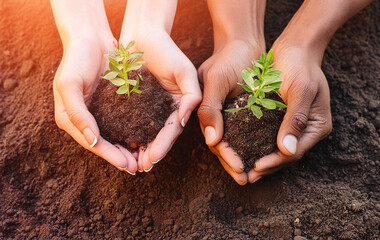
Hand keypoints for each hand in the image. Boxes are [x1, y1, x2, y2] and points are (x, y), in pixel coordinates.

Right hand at [53, 37, 138, 173]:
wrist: (90, 38)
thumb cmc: (75, 59)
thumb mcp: (69, 85)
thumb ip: (78, 114)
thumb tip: (92, 142)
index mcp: (70, 118)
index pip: (92, 143)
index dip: (109, 155)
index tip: (126, 166)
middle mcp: (85, 118)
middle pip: (104, 143)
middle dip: (121, 156)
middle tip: (139, 168)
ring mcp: (99, 111)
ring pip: (116, 135)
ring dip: (129, 147)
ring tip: (144, 158)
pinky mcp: (113, 103)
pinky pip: (124, 121)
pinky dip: (133, 130)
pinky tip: (146, 137)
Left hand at [119, 30, 201, 171]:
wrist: (143, 34)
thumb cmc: (167, 50)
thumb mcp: (185, 72)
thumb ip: (191, 96)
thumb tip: (183, 121)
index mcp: (178, 106)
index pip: (172, 130)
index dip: (163, 146)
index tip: (152, 159)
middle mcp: (164, 110)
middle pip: (157, 137)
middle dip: (149, 153)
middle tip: (139, 168)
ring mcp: (147, 108)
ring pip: (142, 133)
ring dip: (136, 149)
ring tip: (128, 163)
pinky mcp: (131, 103)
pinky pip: (127, 121)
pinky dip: (124, 134)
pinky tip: (116, 144)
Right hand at [198, 40, 264, 184]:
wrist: (244, 41)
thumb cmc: (228, 58)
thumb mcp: (215, 81)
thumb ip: (210, 109)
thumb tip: (212, 141)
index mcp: (206, 112)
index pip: (215, 141)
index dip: (227, 157)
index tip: (240, 170)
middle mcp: (217, 116)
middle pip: (223, 147)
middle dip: (234, 164)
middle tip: (246, 180)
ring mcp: (230, 114)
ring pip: (235, 142)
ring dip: (243, 158)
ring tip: (254, 174)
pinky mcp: (244, 110)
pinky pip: (247, 132)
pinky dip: (253, 144)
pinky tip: (262, 153)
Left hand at [247, 40, 331, 182]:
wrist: (295, 48)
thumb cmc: (300, 65)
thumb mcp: (301, 90)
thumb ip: (295, 120)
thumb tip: (287, 151)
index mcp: (318, 126)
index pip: (295, 152)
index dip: (275, 161)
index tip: (256, 167)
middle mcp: (308, 129)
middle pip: (286, 156)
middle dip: (267, 166)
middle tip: (246, 177)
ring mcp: (295, 125)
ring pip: (278, 150)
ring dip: (262, 160)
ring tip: (243, 170)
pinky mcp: (283, 119)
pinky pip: (270, 138)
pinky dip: (259, 146)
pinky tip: (244, 151)